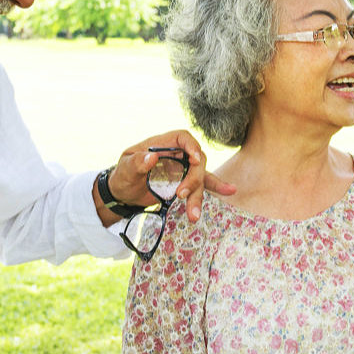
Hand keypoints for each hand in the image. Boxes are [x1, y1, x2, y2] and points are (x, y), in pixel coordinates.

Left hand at [107, 130, 235, 222]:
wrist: (123, 193)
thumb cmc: (123, 175)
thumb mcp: (125, 168)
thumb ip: (137, 162)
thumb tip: (151, 157)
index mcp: (162, 144)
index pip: (182, 138)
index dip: (191, 146)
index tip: (194, 160)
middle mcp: (176, 155)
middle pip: (196, 161)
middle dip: (193, 179)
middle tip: (181, 195)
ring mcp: (182, 170)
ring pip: (200, 178)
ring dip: (198, 196)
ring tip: (193, 215)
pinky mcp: (185, 184)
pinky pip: (204, 184)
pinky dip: (217, 187)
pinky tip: (230, 190)